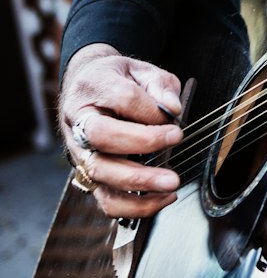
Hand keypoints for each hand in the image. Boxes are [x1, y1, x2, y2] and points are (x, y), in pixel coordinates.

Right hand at [59, 44, 183, 217]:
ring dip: (138, 182)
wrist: (85, 87)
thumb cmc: (116, 80)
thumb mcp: (141, 70)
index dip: (151, 112)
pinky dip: (134, 206)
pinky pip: (105, 199)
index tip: (176, 121)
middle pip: (101, 136)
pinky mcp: (87, 176)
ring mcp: (80, 151)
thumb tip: (173, 110)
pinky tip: (161, 198)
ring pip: (99, 172)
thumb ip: (160, 86)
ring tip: (171, 183)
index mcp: (93, 88)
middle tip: (176, 141)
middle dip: (142, 143)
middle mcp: (79, 121)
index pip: (122, 99)